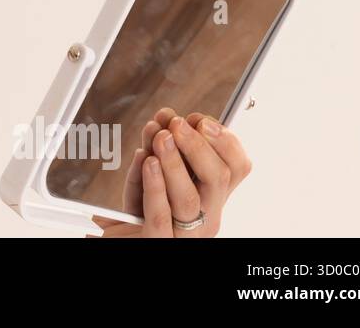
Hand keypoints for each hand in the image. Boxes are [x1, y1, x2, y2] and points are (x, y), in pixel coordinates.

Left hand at [89, 107, 252, 237]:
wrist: (122, 239)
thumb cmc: (140, 209)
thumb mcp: (153, 173)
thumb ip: (161, 148)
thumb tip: (165, 118)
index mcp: (211, 198)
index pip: (236, 168)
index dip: (224, 140)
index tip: (201, 120)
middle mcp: (204, 217)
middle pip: (218, 180)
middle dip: (198, 145)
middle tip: (177, 124)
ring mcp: (184, 232)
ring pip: (188, 198)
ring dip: (174, 161)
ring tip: (160, 137)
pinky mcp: (157, 241)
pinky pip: (160, 215)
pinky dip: (154, 185)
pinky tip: (146, 162)